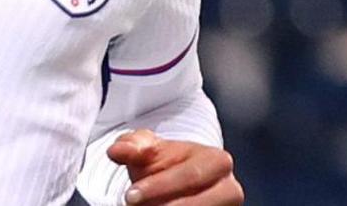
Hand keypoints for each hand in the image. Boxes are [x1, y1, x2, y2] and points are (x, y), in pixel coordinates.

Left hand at [107, 129, 242, 204]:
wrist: (174, 183)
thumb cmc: (161, 163)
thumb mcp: (145, 150)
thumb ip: (131, 147)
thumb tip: (117, 150)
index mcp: (217, 161)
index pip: (190, 176)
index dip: (159, 186)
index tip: (130, 195)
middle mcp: (229, 188)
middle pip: (198, 204)